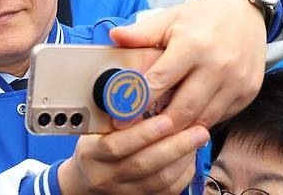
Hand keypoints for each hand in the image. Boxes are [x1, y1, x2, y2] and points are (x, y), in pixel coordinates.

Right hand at [58, 115, 208, 193]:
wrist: (84, 181)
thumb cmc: (93, 148)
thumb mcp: (95, 130)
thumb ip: (116, 118)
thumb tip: (144, 96)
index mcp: (91, 154)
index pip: (115, 146)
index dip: (142, 134)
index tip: (166, 120)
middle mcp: (105, 176)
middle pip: (143, 164)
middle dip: (175, 146)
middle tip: (198, 130)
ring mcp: (123, 192)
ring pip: (159, 180)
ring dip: (183, 158)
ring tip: (198, 139)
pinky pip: (167, 190)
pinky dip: (183, 173)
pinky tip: (190, 156)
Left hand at [110, 0, 266, 129]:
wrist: (245, 10)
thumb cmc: (201, 16)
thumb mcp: (169, 18)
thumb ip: (141, 33)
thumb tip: (113, 36)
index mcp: (192, 45)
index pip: (160, 81)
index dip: (138, 102)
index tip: (121, 117)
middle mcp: (217, 65)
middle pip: (182, 109)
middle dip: (157, 125)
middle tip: (137, 132)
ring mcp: (236, 80)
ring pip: (202, 119)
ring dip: (179, 129)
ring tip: (158, 130)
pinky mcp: (249, 91)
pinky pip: (220, 116)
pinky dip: (201, 122)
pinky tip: (184, 121)